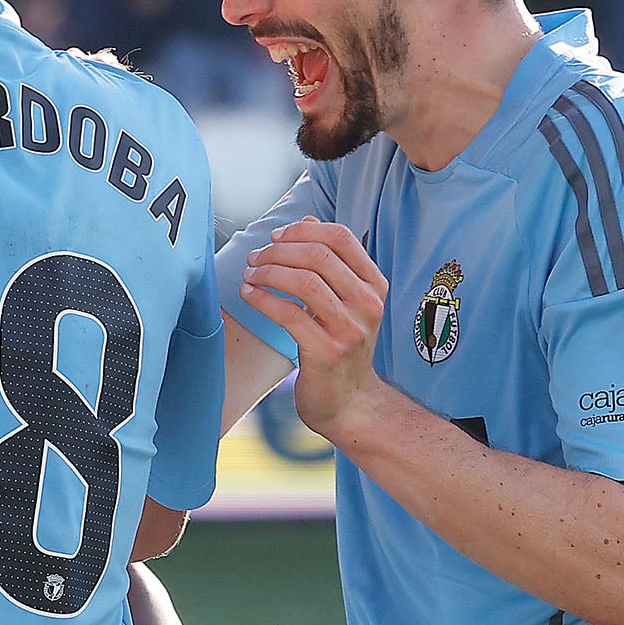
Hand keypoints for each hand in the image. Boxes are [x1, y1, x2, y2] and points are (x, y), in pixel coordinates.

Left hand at [240, 220, 388, 442]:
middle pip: (319, 256)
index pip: (342, 238)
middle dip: (279, 251)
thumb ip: (331, 263)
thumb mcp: (345, 302)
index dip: (303, 231)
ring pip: (304, 281)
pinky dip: (263, 299)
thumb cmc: (340, 348)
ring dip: (269, 272)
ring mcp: (349, 329)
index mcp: (374, 286)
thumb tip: (307, 223)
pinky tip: (249, 294)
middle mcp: (367, 304)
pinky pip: (289, 314)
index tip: (276, 237)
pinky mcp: (326, 351)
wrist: (349, 402)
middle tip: (256, 256)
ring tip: (250, 274)